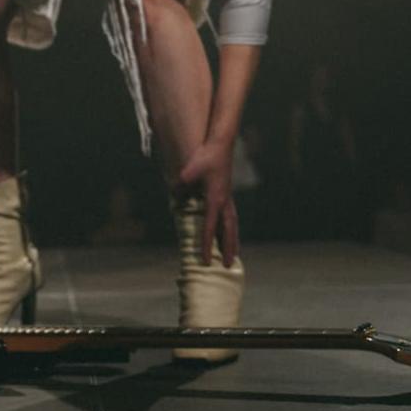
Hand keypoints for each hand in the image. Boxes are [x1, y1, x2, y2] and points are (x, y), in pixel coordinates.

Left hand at [175, 140, 239, 266]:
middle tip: (229, 265)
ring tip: (234, 255)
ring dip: (233, 240)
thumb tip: (176, 194)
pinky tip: (227, 233)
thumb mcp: (191, 169)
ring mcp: (227, 198)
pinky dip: (230, 228)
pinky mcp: (226, 194)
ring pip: (232, 224)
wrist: (220, 144)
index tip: (207, 261)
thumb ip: (183, 182)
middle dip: (229, 248)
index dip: (207, 244)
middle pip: (228, 230)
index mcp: (216, 199)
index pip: (211, 226)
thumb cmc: (206, 156)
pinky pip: (230, 216)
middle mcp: (224, 201)